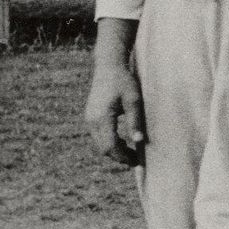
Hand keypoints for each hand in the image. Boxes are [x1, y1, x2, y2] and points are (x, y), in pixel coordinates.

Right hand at [83, 35, 145, 166]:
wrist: (108, 65)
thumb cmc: (124, 81)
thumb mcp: (134, 100)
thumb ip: (135, 121)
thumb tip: (139, 141)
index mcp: (102, 117)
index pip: (110, 146)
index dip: (123, 157)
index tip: (137, 163)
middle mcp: (92, 120)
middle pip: (103, 148)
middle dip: (119, 157)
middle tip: (137, 160)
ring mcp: (89, 118)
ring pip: (100, 143)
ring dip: (115, 150)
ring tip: (133, 152)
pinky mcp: (91, 116)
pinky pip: (99, 136)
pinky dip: (110, 142)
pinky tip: (124, 141)